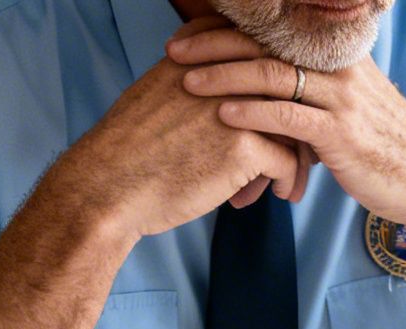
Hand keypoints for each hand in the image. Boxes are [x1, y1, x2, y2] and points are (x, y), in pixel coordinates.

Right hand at [50, 21, 305, 239]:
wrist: (109, 185)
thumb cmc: (129, 151)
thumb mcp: (155, 93)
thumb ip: (189, 80)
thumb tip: (218, 90)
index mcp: (201, 57)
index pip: (260, 59)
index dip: (275, 89)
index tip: (277, 117)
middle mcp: (224, 75)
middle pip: (283, 91)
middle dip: (293, 121)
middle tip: (296, 147)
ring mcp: (238, 108)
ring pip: (293, 126)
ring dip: (296, 154)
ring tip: (285, 180)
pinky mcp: (244, 147)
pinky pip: (288, 161)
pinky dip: (287, 180)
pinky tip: (278, 194)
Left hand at [167, 26, 405, 229]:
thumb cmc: (377, 146)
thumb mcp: (346, 106)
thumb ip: (312, 89)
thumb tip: (268, 83)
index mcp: (336, 55)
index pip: (273, 31)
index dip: (228, 29)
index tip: (189, 33)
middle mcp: (338, 69)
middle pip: (266, 45)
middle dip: (214, 45)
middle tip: (174, 51)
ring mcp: (341, 100)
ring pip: (272, 75)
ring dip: (224, 77)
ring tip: (187, 82)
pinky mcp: (341, 134)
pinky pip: (288, 116)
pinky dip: (252, 113)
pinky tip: (223, 115)